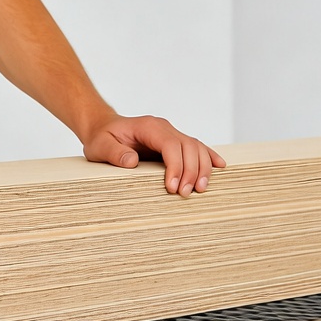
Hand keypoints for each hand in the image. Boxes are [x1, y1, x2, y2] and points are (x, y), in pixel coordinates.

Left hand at [82, 113, 225, 195]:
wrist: (102, 128)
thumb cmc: (101, 137)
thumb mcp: (100, 145)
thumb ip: (114, 152)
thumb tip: (131, 161)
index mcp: (148, 126)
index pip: (170, 144)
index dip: (176, 165)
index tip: (172, 187)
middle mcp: (163, 128)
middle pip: (188, 146)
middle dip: (190, 171)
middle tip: (185, 194)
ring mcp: (171, 134)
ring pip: (196, 148)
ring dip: (202, 169)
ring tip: (199, 190)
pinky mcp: (174, 142)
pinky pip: (196, 147)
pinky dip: (208, 156)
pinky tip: (219, 166)